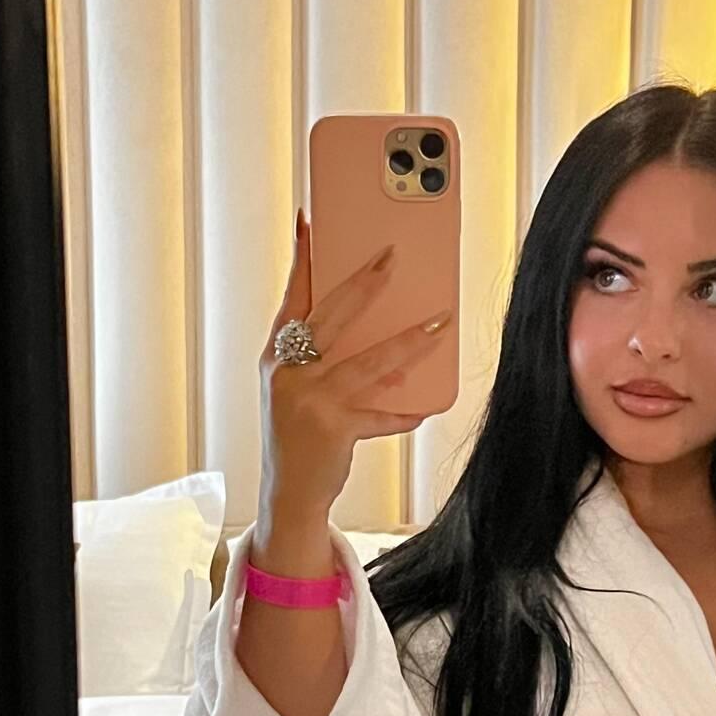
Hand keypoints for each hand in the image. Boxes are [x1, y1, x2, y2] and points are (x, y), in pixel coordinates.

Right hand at [256, 208, 451, 515]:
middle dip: (366, 282)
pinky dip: (405, 413)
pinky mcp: (335, 428)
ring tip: (440, 320)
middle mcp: (288, 373)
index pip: (291, 298)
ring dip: (411, 340)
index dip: (301, 259)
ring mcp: (310, 400)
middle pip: (333, 315)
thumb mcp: (295, 389)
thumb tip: (379, 330)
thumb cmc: (296, 434)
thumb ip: (321, 357)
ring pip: (371, 360)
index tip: (310, 222)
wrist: (287, 493)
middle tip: (392, 257)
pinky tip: (425, 407)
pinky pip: (382, 415)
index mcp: (276, 356)